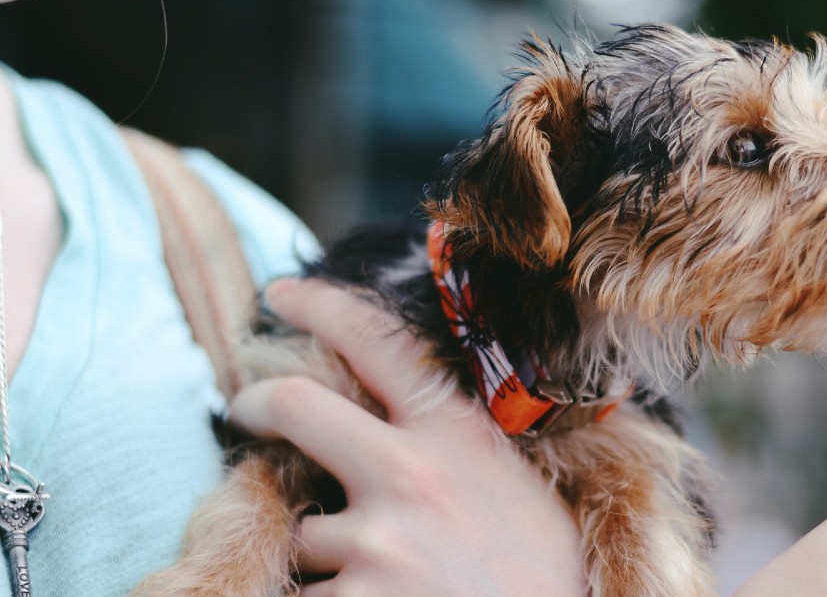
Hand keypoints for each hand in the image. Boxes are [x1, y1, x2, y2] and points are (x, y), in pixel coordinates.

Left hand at [229, 278, 584, 596]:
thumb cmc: (548, 573)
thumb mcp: (519, 487)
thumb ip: (461, 448)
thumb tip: (410, 421)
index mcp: (458, 435)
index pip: (378, 343)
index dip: (320, 306)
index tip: (281, 295)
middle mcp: (410, 474)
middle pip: (296, 406)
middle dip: (255, 403)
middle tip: (243, 408)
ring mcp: (376, 541)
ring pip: (305, 531)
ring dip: (329, 555)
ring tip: (385, 579)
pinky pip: (307, 596)